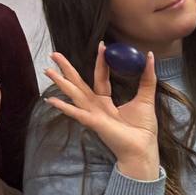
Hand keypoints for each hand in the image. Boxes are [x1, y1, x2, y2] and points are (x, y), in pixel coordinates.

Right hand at [43, 48, 161, 184]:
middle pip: (79, 83)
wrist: (143, 149)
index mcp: (107, 101)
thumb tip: (148, 56)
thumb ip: (147, 78)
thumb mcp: (146, 98)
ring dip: (60, 83)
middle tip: (54, 54)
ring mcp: (93, 115)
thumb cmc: (143, 129)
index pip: (100, 76)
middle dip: (66, 69)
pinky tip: (51, 100)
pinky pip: (77, 113)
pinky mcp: (94, 123)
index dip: (100, 61)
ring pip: (74, 94)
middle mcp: (96, 106)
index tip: (101, 45)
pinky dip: (64, 107)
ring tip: (47, 71)